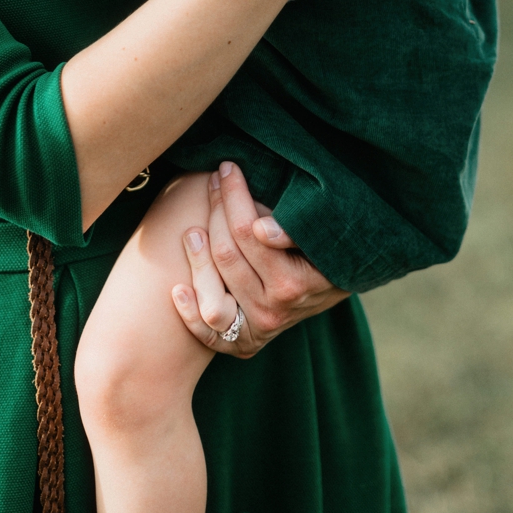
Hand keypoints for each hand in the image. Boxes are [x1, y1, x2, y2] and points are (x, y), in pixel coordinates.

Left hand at [171, 162, 348, 357]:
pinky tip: (178, 288)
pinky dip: (189, 314)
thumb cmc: (328, 250)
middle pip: (226, 256)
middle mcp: (273, 311)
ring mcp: (256, 329)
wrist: (334, 288)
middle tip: (212, 183)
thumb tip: (261, 229)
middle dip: (215, 212)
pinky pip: (208, 335)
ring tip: (192, 230)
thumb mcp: (323, 235)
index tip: (227, 169)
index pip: (248, 232)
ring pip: (212, 298)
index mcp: (294, 283)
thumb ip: (294, 231)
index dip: (233, 196)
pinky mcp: (243, 343)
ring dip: (197, 262)